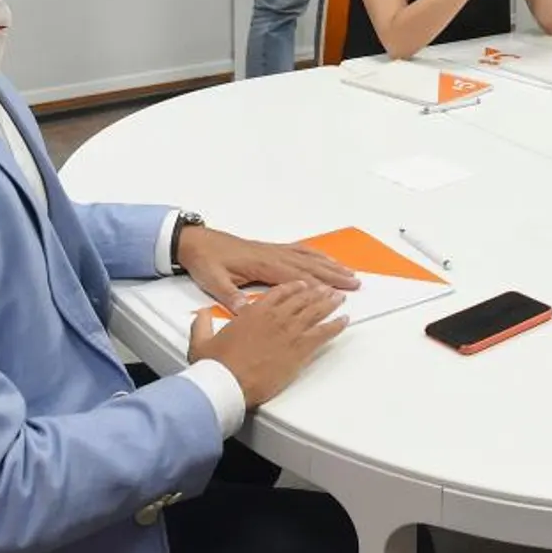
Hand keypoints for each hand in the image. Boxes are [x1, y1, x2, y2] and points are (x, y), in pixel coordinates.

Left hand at [177, 227, 359, 311]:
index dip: (316, 286)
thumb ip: (230, 296)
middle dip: (333, 275)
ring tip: (350, 273)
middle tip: (354, 284)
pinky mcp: (271, 249)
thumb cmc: (206, 263)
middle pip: (309, 266)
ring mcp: (274, 250)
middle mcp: (273, 255)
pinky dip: (317, 254)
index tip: (335, 295)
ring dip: (330, 265)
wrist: (196, 243)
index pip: (295, 278)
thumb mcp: (213, 282)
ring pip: (308, 257)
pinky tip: (326, 258)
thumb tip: (245, 310)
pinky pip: (300, 250)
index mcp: (262, 265)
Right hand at [188, 282, 347, 406]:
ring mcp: (289, 331)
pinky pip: (323, 333)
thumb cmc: (215, 365)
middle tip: (328, 288)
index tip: (302, 284)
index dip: (292, 287)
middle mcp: (274, 317)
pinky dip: (336, 326)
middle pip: (301, 299)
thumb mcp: (201, 341)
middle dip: (316, 292)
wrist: (227, 383)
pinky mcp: (299, 349)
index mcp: (253, 312)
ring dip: (329, 303)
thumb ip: (202, 324)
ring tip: (340, 297)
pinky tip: (344, 321)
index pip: (278, 293)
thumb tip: (200, 314)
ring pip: (315, 311)